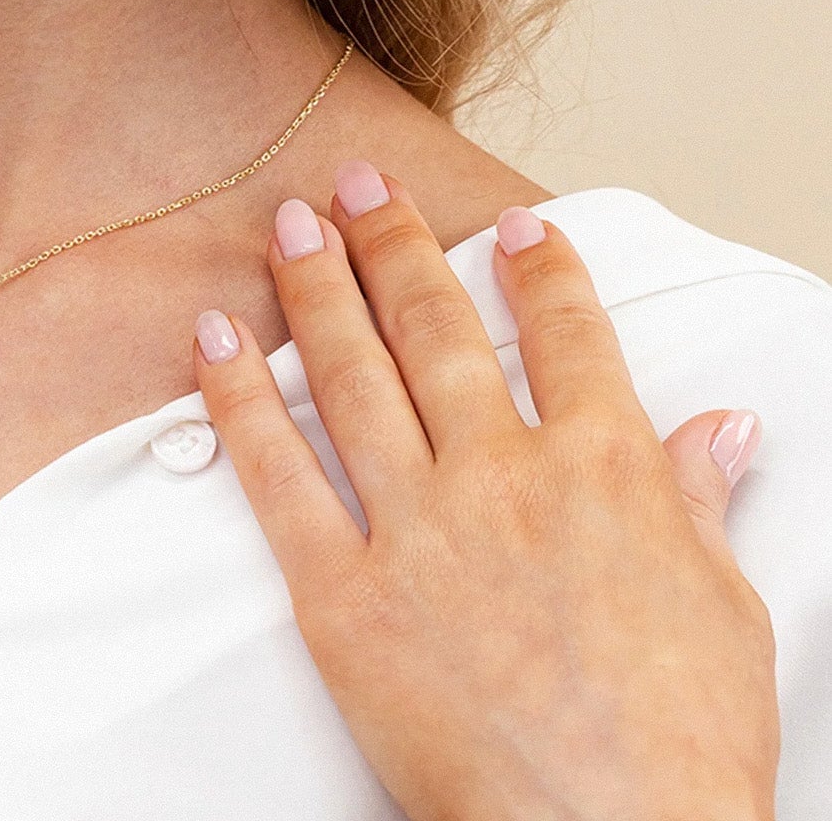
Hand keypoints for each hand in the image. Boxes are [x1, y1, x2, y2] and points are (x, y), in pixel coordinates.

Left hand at [192, 166, 778, 820]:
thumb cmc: (681, 752)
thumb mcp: (723, 613)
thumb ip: (699, 504)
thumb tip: (719, 430)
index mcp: (605, 472)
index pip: (567, 337)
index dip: (540, 272)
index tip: (514, 227)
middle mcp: (504, 479)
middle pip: (438, 330)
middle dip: (396, 244)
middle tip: (360, 185)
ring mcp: (419, 532)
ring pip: (353, 377)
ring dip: (316, 290)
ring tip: (290, 226)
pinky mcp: (345, 599)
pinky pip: (279, 479)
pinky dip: (239, 402)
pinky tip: (215, 343)